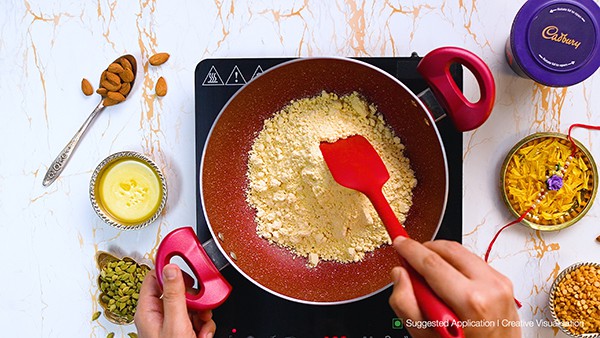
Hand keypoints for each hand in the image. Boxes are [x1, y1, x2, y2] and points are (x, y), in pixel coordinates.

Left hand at [135, 264, 215, 337]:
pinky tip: (202, 334)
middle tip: (200, 304)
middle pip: (177, 291)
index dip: (168, 270)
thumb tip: (170, 268)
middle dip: (194, 298)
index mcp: (147, 312)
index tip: (183, 267)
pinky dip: (203, 325)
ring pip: (190, 305)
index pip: (154, 278)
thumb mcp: (176, 323)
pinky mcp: (182, 331)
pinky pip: (196, 318)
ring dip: (202, 314)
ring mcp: (170, 324)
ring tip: (202, 325)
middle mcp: (157, 316)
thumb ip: (174, 295)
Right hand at [389, 237, 520, 337]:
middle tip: (411, 261)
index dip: (410, 249)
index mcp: (470, 301)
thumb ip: (405, 304)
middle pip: (448, 250)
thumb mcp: (425, 336)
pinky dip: (456, 265)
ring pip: (461, 252)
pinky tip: (449, 282)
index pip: (432, 262)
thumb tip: (400, 274)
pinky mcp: (503, 281)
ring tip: (429, 276)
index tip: (399, 243)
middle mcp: (489, 287)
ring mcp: (499, 283)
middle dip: (425, 249)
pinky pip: (473, 261)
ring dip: (441, 256)